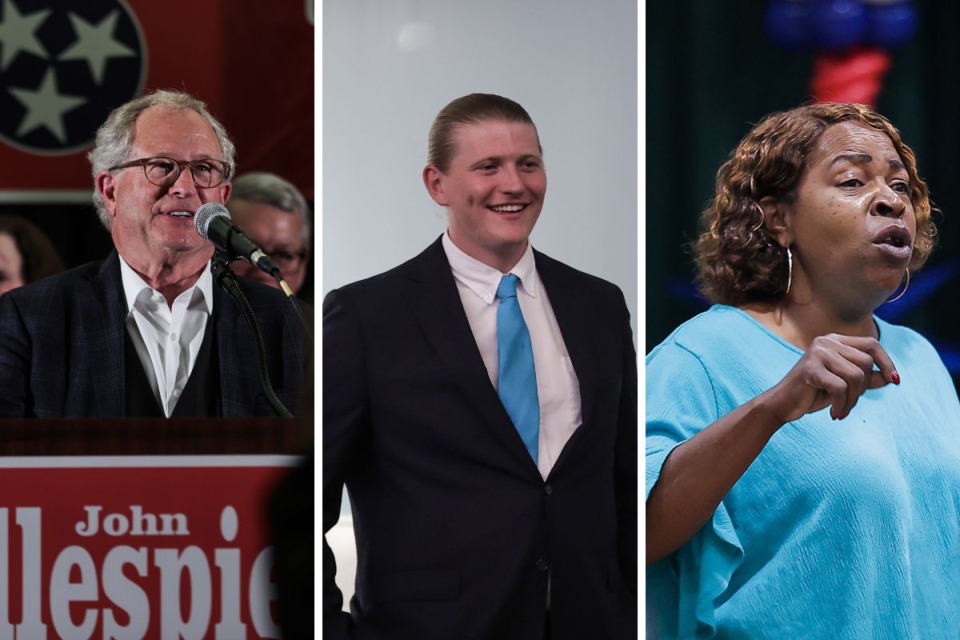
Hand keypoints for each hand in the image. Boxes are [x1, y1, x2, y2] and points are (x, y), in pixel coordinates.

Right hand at [762, 334, 897, 423]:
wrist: (783, 405)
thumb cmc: (814, 393)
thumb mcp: (845, 385)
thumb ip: (866, 379)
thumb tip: (891, 377)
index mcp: (835, 340)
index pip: (872, 344)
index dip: (887, 362)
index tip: (895, 381)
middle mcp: (826, 341)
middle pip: (865, 362)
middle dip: (864, 388)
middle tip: (850, 402)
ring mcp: (817, 353)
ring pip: (855, 376)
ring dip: (852, 399)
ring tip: (841, 409)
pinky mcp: (810, 368)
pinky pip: (840, 388)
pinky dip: (842, 405)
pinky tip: (834, 414)